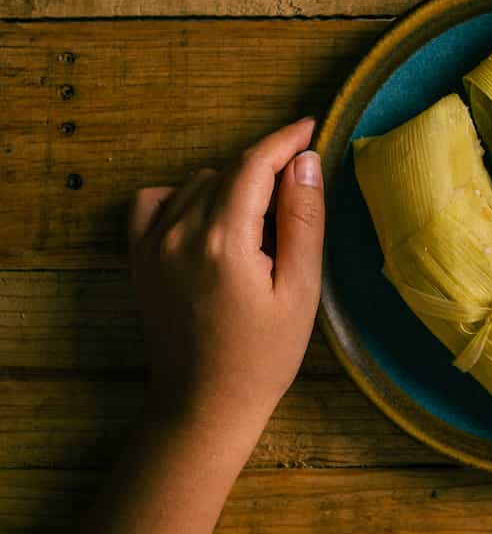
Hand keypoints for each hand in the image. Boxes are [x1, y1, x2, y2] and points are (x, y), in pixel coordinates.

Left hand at [127, 118, 324, 447]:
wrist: (204, 405)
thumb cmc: (263, 356)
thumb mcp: (300, 291)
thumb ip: (303, 221)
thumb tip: (306, 161)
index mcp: (223, 240)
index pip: (254, 164)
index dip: (285, 140)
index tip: (311, 127)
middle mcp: (179, 233)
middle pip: (229, 170)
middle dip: (267, 167)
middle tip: (300, 196)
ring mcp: (151, 245)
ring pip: (198, 182)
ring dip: (233, 185)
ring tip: (261, 225)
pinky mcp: (138, 258)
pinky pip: (157, 200)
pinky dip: (186, 196)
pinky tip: (210, 220)